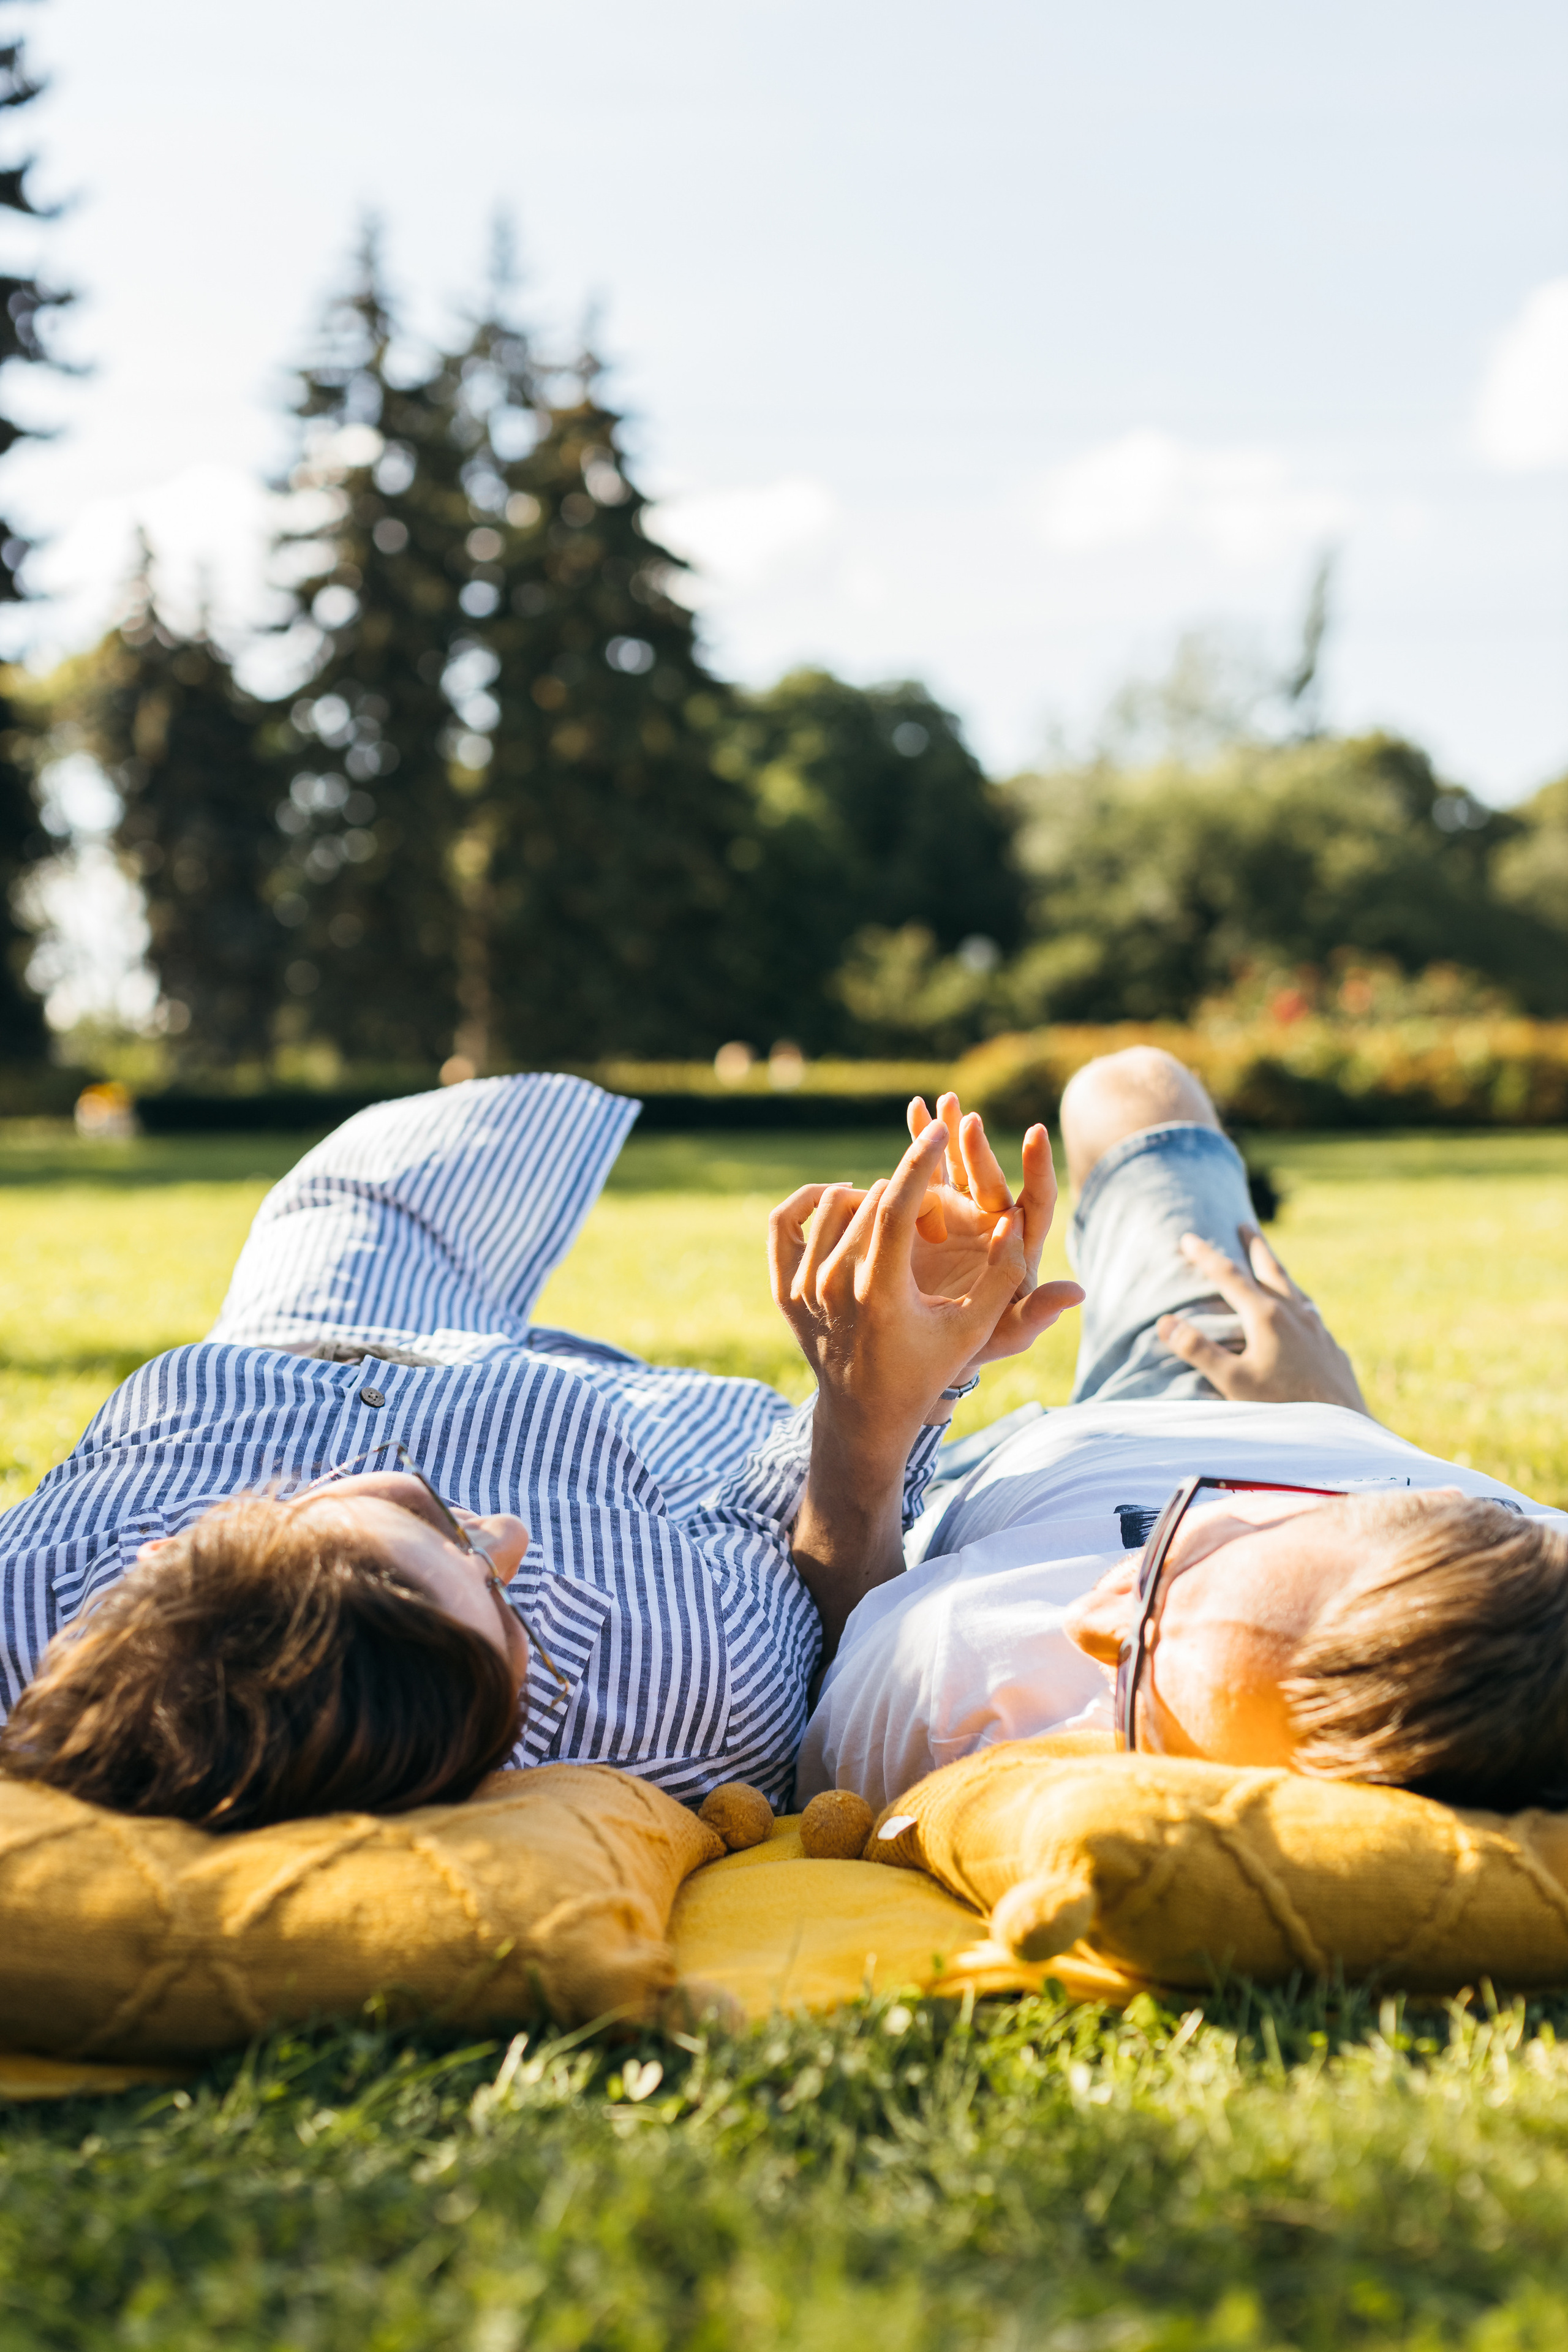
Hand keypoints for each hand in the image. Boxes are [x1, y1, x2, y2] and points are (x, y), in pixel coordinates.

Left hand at [771, 1120, 1039, 1660]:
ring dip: (869, 1197)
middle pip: (869, 1201)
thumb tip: (1020, 1222)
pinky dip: (812, 1200)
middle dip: (908, 1195)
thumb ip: (1005, 1276)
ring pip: (832, 1204)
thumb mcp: (975, 1329)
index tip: (938, 1128)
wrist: (865, 1415)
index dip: (918, 1160)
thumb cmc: (928, 1368)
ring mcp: (801, 1289)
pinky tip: (840, 1201)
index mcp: (880, 1295)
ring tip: (899, 1222)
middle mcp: (833, 1287)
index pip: (894, 1205)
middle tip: (934, 1221)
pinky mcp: (782, 1289)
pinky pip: (786, 1219)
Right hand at [905, 1093, 1083, 1372]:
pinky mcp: (925, 1210)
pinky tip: (915, 1108)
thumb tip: (1079, 1294)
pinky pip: (924, 1169)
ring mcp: (958, 1211)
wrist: (926, 1345)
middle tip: (968, 1122)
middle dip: (978, 1149)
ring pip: (958, 1164)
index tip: (1037, 1133)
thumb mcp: (1006, 1333)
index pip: (1036, 1200)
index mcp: (1018, 1245)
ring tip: (943, 1101)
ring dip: (951, 1131)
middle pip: (990, 1178)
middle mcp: (992, 1220)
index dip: (1038, 1168)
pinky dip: (920, 1139)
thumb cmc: (977, 1345)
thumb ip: (1037, 1313)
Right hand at [1155, 1228, 1367, 1413]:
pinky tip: (1302, 1313)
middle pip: (1270, 1269)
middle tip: (1244, 1225)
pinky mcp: (1330, 1346)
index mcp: (1266, 1316)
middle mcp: (1294, 1314)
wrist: (1340, 1428)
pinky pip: (1310, 1312)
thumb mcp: (1232, 1381)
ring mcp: (1316, 1328)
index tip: (1188, 1238)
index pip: (1229, 1276)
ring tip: (1271, 1264)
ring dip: (1277, 1271)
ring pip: (1294, 1288)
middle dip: (1254, 1246)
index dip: (1205, 1256)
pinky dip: (1297, 1301)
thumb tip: (1165, 1321)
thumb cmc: (1283, 1408)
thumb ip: (1198, 1350)